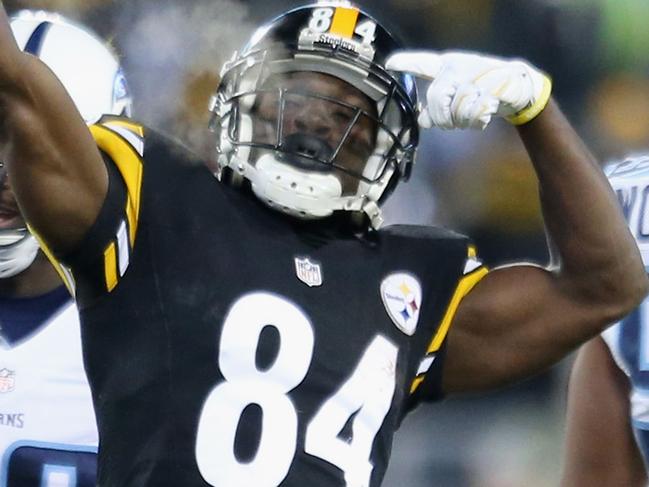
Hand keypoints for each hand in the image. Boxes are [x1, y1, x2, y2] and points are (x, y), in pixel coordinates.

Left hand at [386, 51, 551, 129]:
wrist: (517, 84)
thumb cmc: (481, 88)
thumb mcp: (457, 92)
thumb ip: (437, 104)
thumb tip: (422, 121)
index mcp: (448, 66)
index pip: (423, 63)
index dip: (405, 63)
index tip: (390, 64)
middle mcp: (459, 68)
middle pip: (437, 99)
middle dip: (441, 118)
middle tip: (449, 123)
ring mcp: (476, 77)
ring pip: (456, 110)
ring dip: (462, 121)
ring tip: (469, 117)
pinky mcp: (492, 89)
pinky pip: (474, 114)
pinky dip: (476, 121)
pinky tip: (481, 116)